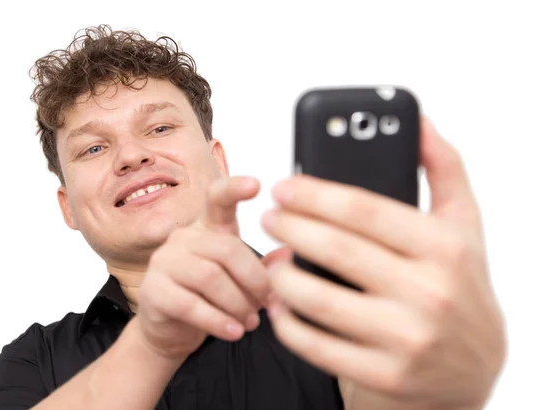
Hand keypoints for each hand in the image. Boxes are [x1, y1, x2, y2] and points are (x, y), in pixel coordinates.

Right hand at [133, 176, 272, 359]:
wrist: (171, 332)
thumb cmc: (209, 300)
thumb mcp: (240, 282)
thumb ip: (263, 268)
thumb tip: (288, 253)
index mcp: (207, 229)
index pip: (216, 199)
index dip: (234, 188)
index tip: (256, 185)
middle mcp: (183, 237)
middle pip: (227, 249)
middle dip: (254, 281)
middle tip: (267, 305)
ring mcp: (164, 262)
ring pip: (210, 277)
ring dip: (237, 304)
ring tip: (250, 323)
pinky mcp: (152, 290)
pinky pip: (190, 304)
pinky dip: (217, 321)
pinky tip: (233, 332)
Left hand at [261, 118, 506, 409]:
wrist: (474, 366)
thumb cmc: (461, 283)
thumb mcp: (463, 223)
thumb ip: (443, 167)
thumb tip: (417, 119)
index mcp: (444, 248)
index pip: (363, 210)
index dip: (313, 193)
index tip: (283, 186)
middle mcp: (428, 294)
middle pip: (335, 249)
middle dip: (288, 227)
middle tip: (268, 218)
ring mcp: (405, 339)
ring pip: (317, 299)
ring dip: (280, 274)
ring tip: (271, 257)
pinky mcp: (383, 374)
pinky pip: (315, 345)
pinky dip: (286, 321)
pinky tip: (278, 302)